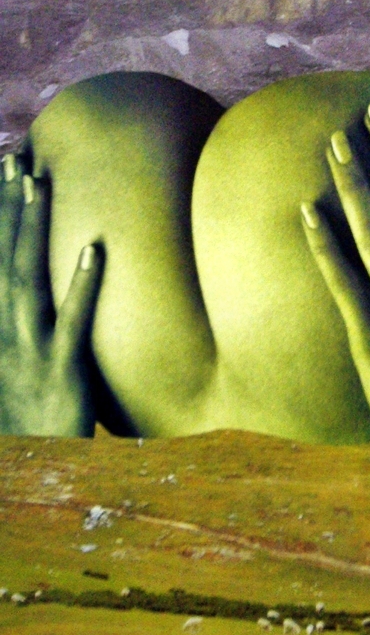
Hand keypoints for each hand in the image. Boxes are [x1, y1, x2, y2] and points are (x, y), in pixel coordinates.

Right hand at [0, 154, 102, 435]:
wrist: (29, 474)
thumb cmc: (25, 420)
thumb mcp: (12, 367)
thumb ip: (16, 327)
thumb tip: (22, 289)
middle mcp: (3, 330)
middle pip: (5, 258)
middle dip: (7, 209)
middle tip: (14, 160)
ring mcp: (31, 349)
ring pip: (30, 278)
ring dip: (34, 229)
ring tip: (40, 185)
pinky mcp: (64, 371)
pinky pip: (74, 320)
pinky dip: (83, 283)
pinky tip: (96, 248)